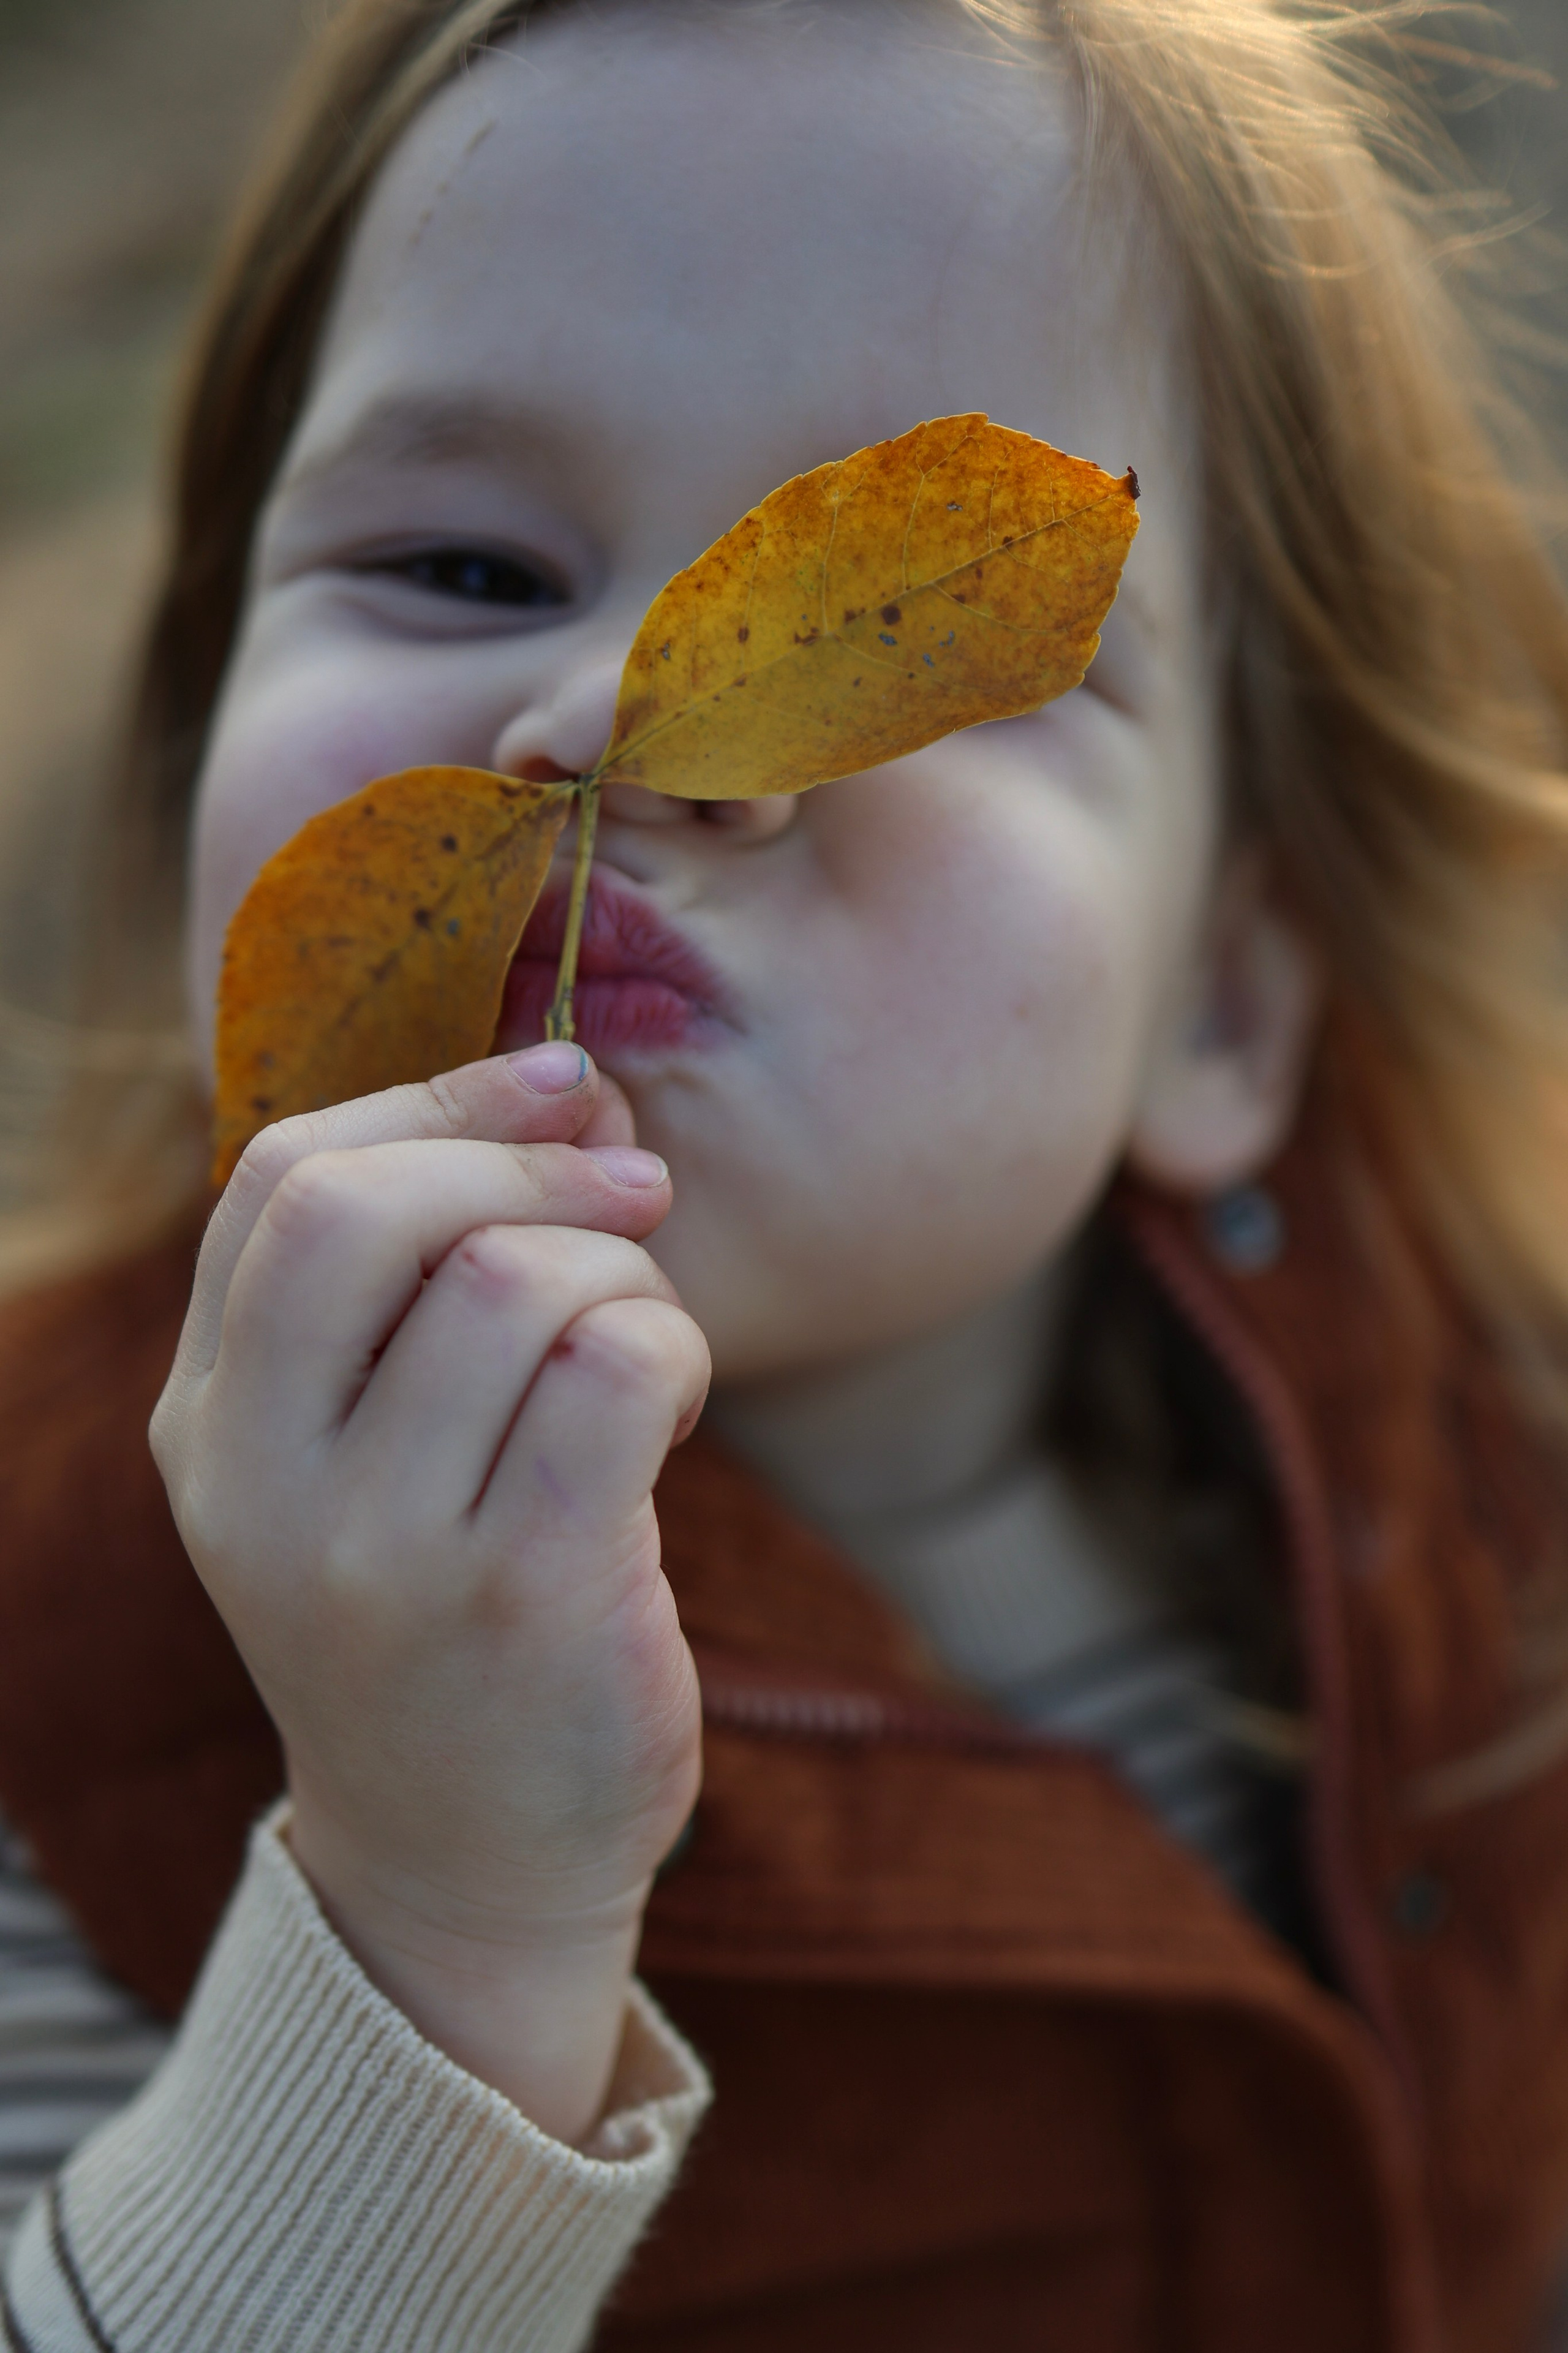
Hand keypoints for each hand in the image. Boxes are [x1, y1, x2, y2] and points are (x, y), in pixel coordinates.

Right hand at [151, 1044, 708, 2142]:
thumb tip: (574, 1081)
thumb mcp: (357, 1461)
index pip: (278, 1180)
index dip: (435, 1102)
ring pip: (515, 1279)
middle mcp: (264, 1485)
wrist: (468, 1864)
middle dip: (526, 1157)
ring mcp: (384, 1550)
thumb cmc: (441, 1618)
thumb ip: (417, 1284)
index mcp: (211, 1425)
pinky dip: (675, 1345)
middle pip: (367, 1208)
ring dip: (622, 1271)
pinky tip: (676, 1404)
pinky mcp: (524, 1593)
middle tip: (635, 1181)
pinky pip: (617, 1367)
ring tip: (644, 1339)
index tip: (552, 1085)